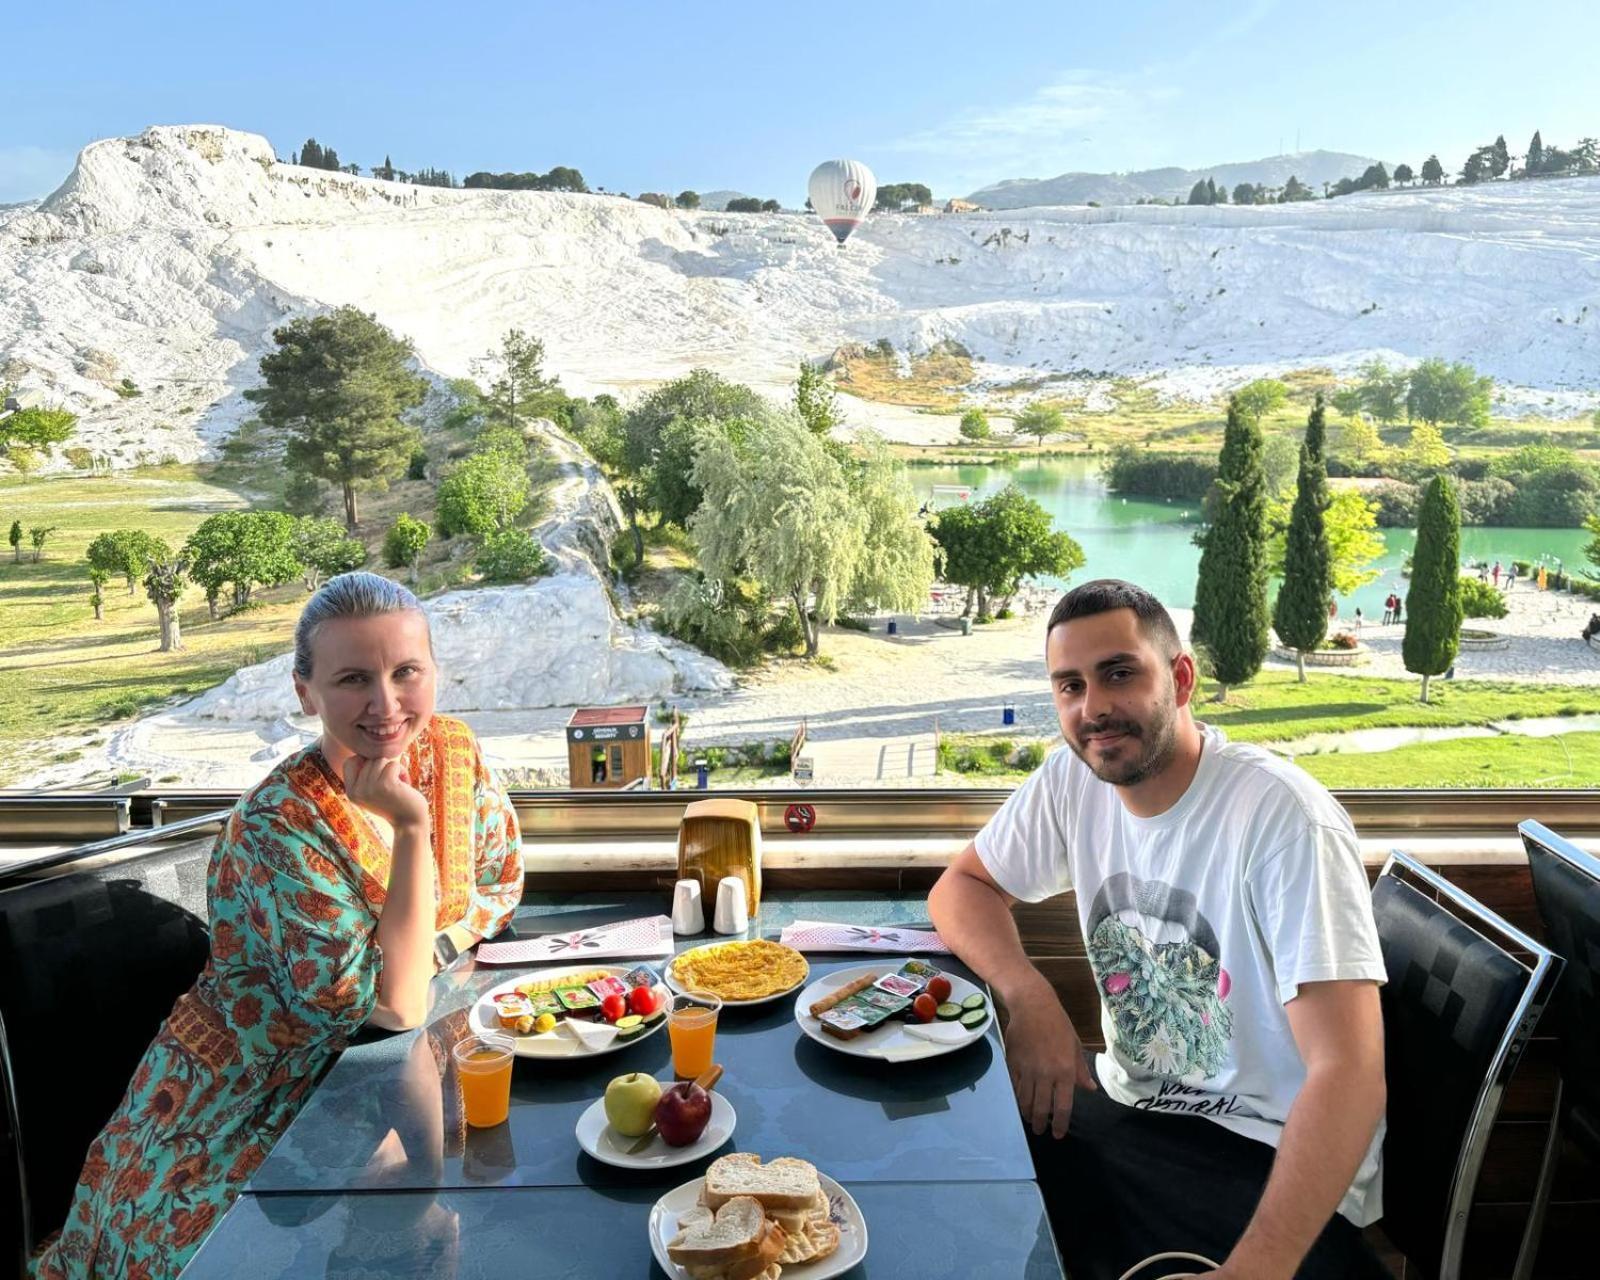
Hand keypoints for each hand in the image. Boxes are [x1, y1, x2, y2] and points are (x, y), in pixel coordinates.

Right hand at [344, 754, 429, 830]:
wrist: (409, 823)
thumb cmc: (396, 802)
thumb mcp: (375, 788)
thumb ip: (369, 771)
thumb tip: (377, 743)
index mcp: (351, 792)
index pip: (350, 761)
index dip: (366, 762)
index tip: (379, 774)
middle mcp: (356, 791)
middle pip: (369, 759)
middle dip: (384, 767)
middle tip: (392, 784)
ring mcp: (370, 788)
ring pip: (381, 760)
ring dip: (394, 769)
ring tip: (398, 785)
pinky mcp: (385, 785)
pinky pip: (394, 764)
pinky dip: (402, 771)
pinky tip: (404, 786)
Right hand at [1002, 979, 1096, 1138]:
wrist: (1032, 1005)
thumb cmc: (1058, 1024)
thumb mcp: (1075, 1046)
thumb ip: (1081, 1070)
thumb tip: (1090, 1089)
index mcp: (1065, 1071)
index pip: (1062, 1106)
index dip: (1059, 1124)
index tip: (1057, 1134)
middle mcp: (1046, 1074)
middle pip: (1042, 1108)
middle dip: (1041, 1124)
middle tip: (1040, 1131)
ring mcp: (1028, 1070)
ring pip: (1025, 1100)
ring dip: (1027, 1113)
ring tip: (1029, 1119)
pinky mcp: (1013, 1064)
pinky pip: (1015, 1087)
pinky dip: (1017, 1098)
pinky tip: (1019, 1102)